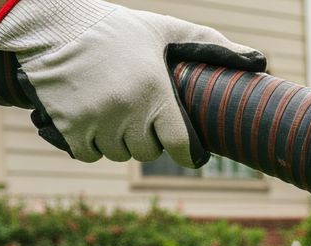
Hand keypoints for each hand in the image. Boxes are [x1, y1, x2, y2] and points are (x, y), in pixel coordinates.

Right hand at [0, 0, 265, 166]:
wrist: (52, 25)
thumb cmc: (115, 29)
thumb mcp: (164, 30)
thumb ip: (210, 44)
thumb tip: (258, 60)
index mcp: (154, 92)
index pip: (181, 146)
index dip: (188, 154)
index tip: (191, 155)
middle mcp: (127, 111)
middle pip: (148, 152)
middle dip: (147, 138)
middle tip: (141, 117)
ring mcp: (96, 121)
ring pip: (119, 154)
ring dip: (119, 141)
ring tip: (114, 113)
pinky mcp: (69, 126)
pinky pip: (89, 154)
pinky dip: (91, 145)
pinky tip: (92, 122)